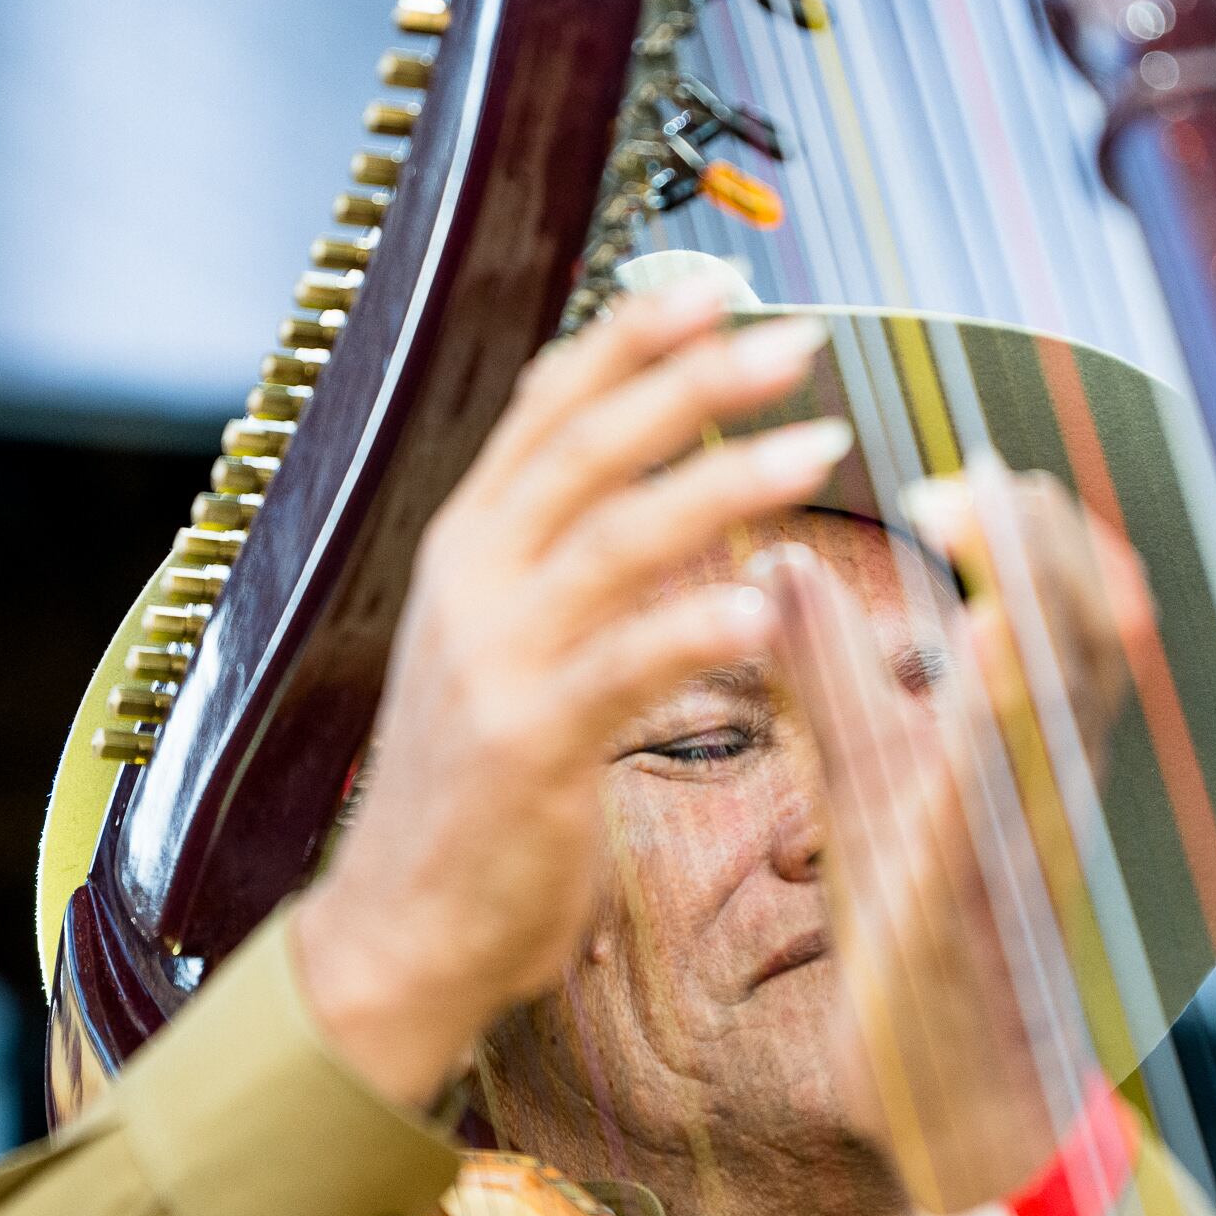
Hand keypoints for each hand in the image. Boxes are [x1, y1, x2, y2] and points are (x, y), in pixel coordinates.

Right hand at [288, 283, 844, 1106]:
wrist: (397, 931)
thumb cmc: (472, 790)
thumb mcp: (495, 642)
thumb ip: (551, 553)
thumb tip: (625, 459)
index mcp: (468, 548)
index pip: (546, 409)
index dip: (628, 338)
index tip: (714, 283)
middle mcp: (472, 584)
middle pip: (587, 448)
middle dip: (694, 381)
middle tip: (795, 339)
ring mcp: (494, 661)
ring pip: (616, 540)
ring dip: (723, 484)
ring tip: (819, 450)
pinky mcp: (527, 746)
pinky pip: (623, 669)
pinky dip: (696, 631)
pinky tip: (764, 606)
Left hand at [764, 454, 1152, 1215]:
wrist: (952, 1081)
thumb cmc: (920, 917)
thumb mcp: (861, 767)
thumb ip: (827, 666)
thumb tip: (772, 557)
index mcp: (1022, 726)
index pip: (1057, 593)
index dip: (1023, 524)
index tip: (952, 476)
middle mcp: (1049, 758)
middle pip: (1089, 611)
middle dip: (1043, 532)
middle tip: (971, 475)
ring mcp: (1033, 814)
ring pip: (1074, 677)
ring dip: (1040, 585)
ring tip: (987, 506)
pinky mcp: (994, 871)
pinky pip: (1021, 772)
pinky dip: (1015, 695)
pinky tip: (992, 636)